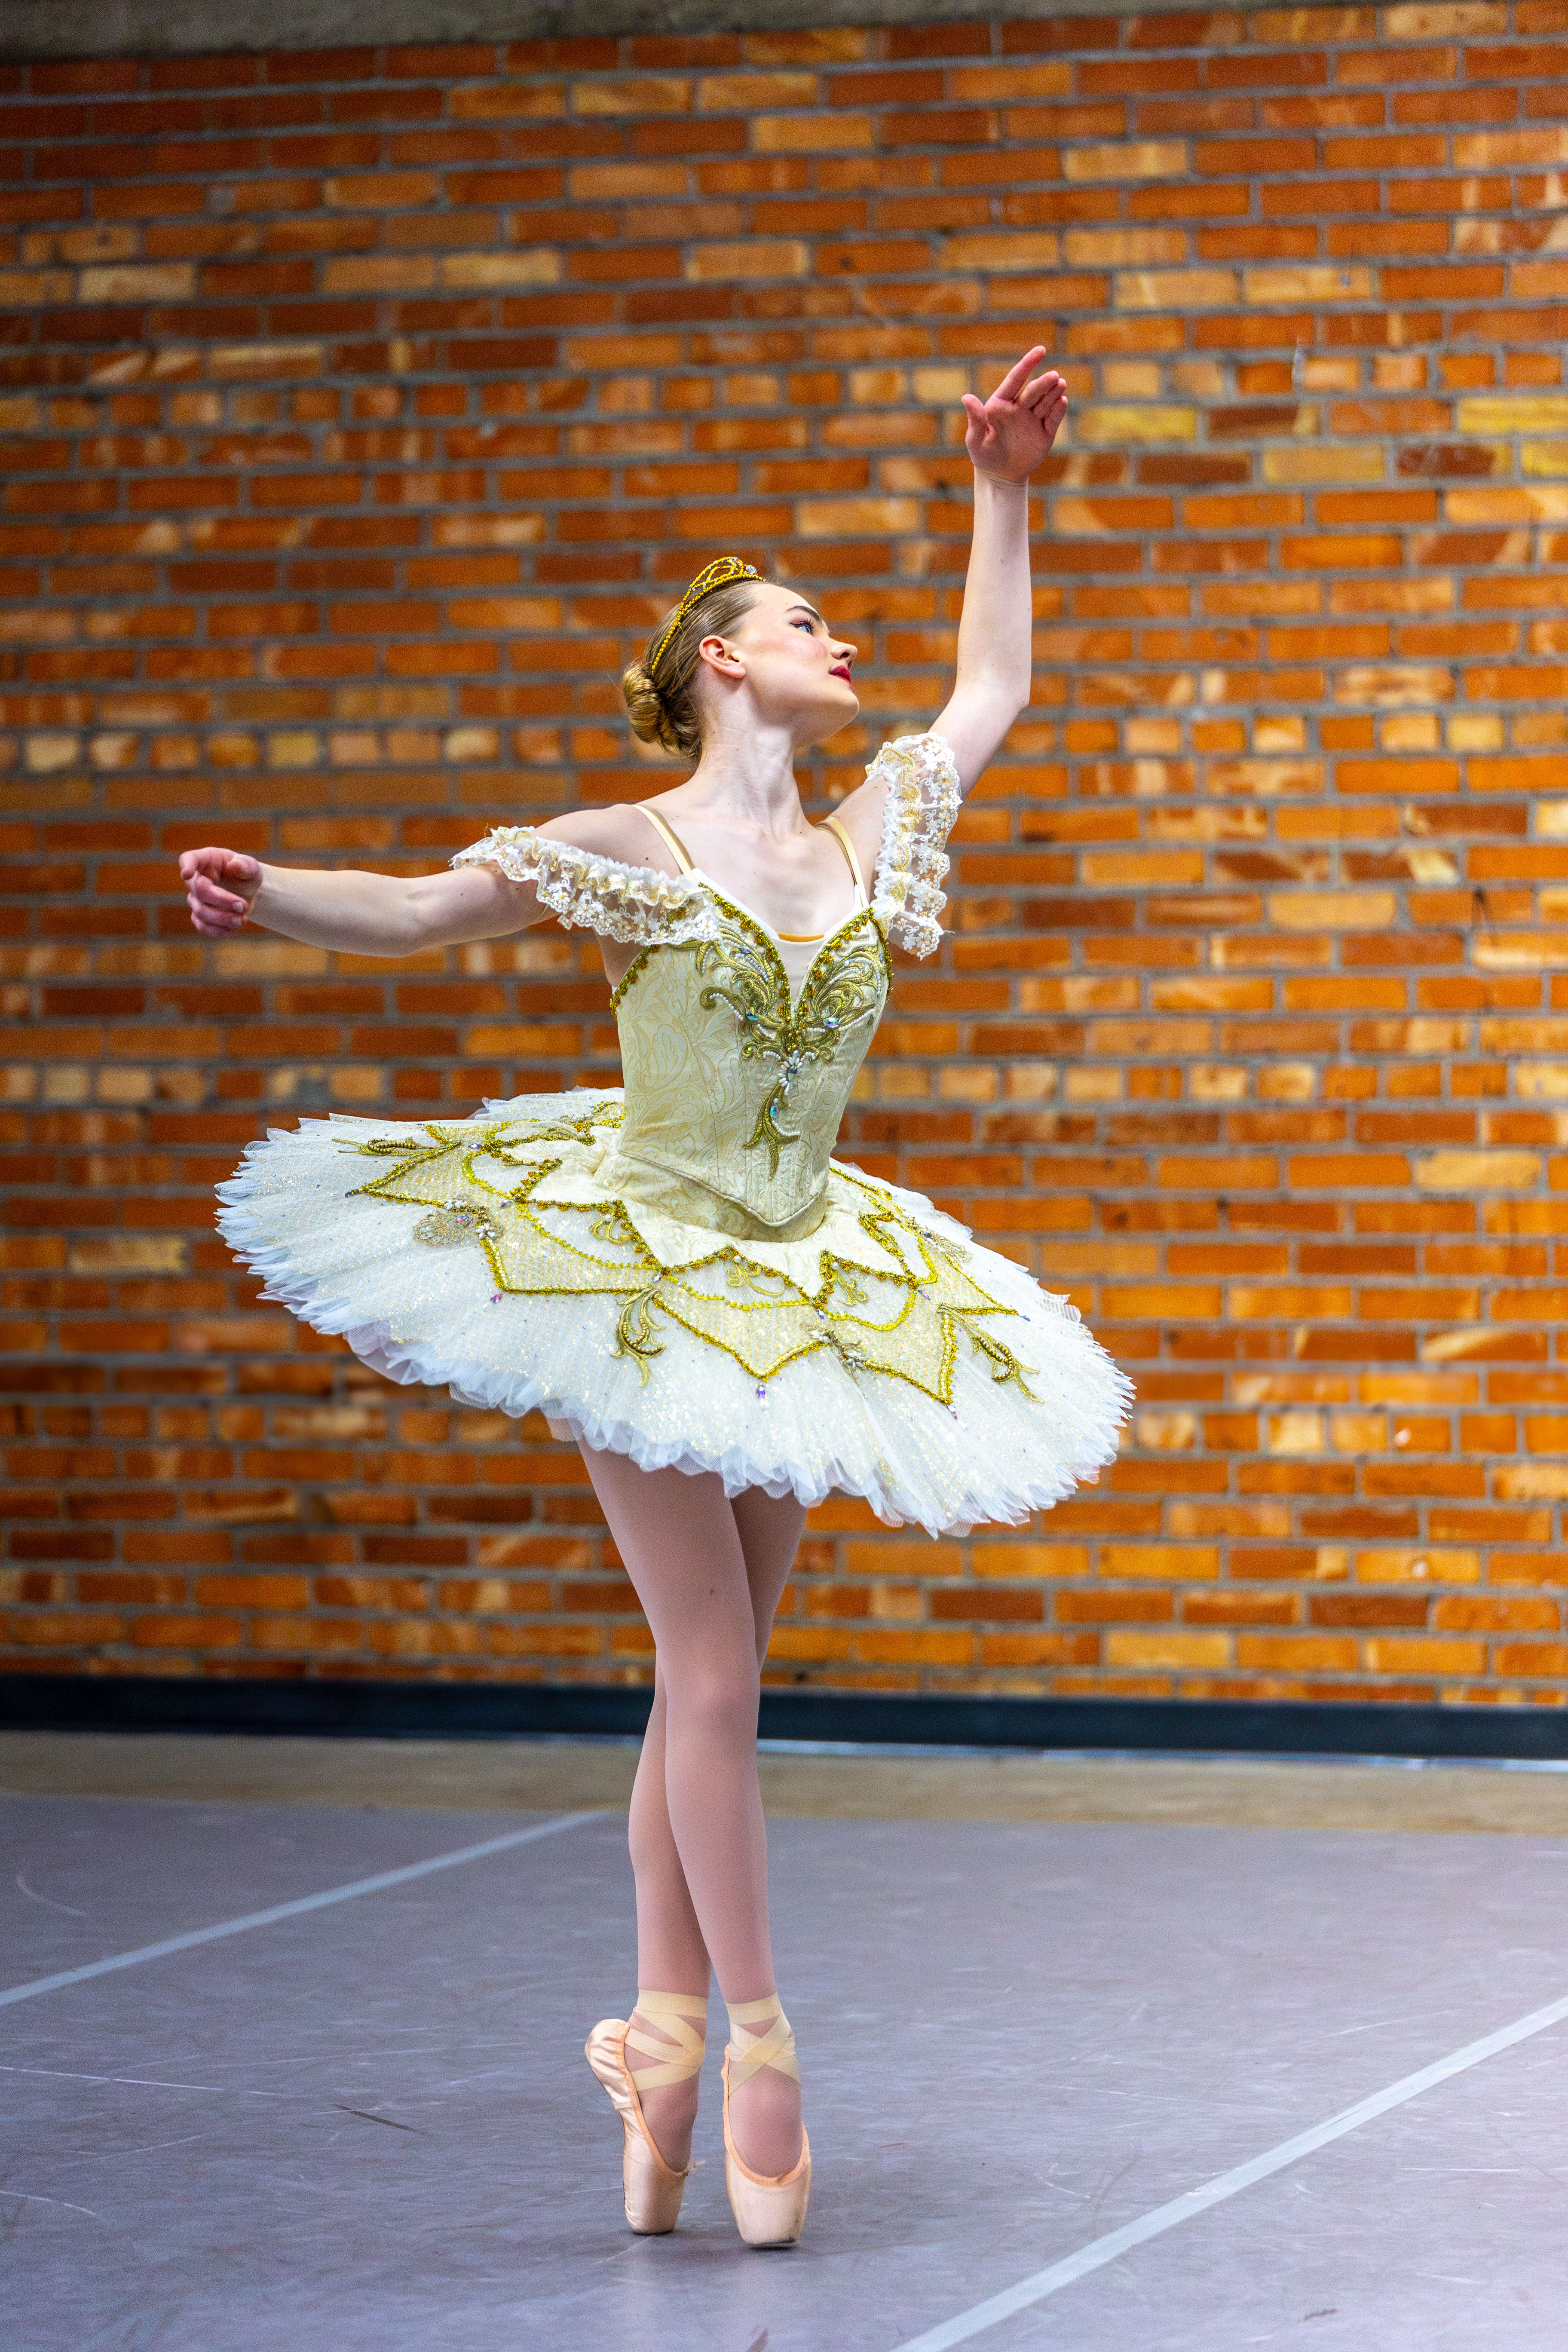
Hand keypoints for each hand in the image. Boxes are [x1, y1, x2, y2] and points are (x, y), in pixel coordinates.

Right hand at [179, 845, 261, 936]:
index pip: (188, 859)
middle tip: (244, 906)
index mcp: (206, 860)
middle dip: (222, 901)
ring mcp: (196, 898)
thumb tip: (234, 866)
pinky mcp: (200, 916)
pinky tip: (235, 925)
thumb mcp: (252, 867)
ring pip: (200, 912)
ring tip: (243, 919)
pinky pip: (203, 926)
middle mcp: (196, 879)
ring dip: (222, 919)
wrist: (248, 892)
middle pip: (199, 891)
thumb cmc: (246, 874)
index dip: (186, 866)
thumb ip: (246, 865)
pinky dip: (220, 929)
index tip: (186, 874)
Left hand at [961, 346, 1067, 483]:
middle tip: (1054, 377)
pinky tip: (1062, 401)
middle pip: (1033, 390)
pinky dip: (1059, 410)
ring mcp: (1034, 419)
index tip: (1041, 351)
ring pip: (1046, 401)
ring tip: (1060, 384)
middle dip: (1044, 382)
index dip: (1027, 364)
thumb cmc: (984, 456)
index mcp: (1001, 403)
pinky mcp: (1045, 432)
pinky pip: (1053, 419)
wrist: (1000, 476)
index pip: (1016, 379)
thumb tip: (966, 397)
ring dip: (1054, 392)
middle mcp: (1019, 407)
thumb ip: (975, 419)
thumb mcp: (975, 440)